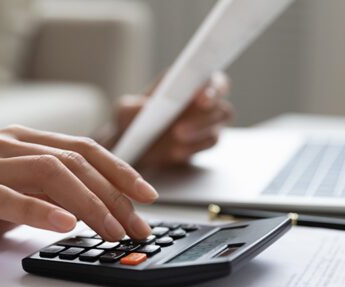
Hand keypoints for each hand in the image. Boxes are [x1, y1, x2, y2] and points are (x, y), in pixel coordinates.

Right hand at [0, 126, 157, 259]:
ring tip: (111, 230)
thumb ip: (57, 191)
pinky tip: (67, 226)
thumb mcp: (24, 195)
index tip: (147, 195)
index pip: (82, 148)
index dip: (119, 170)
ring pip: (49, 173)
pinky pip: (10, 198)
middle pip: (72, 161)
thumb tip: (109, 206)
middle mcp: (3, 143)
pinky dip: (42, 212)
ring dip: (89, 204)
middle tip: (135, 225)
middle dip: (112, 195)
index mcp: (22, 140)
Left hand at [114, 71, 232, 167]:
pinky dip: (195, 147)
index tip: (200, 96)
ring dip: (200, 130)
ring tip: (177, 136)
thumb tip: (145, 107)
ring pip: (218, 123)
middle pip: (220, 101)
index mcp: (186, 81)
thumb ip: (132, 106)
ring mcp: (205, 120)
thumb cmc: (130, 121)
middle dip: (207, 113)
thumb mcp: (123, 111)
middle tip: (182, 126)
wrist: (133, 148)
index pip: (210, 77)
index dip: (212, 85)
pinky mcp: (203, 141)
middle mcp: (201, 98)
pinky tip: (177, 152)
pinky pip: (210, 142)